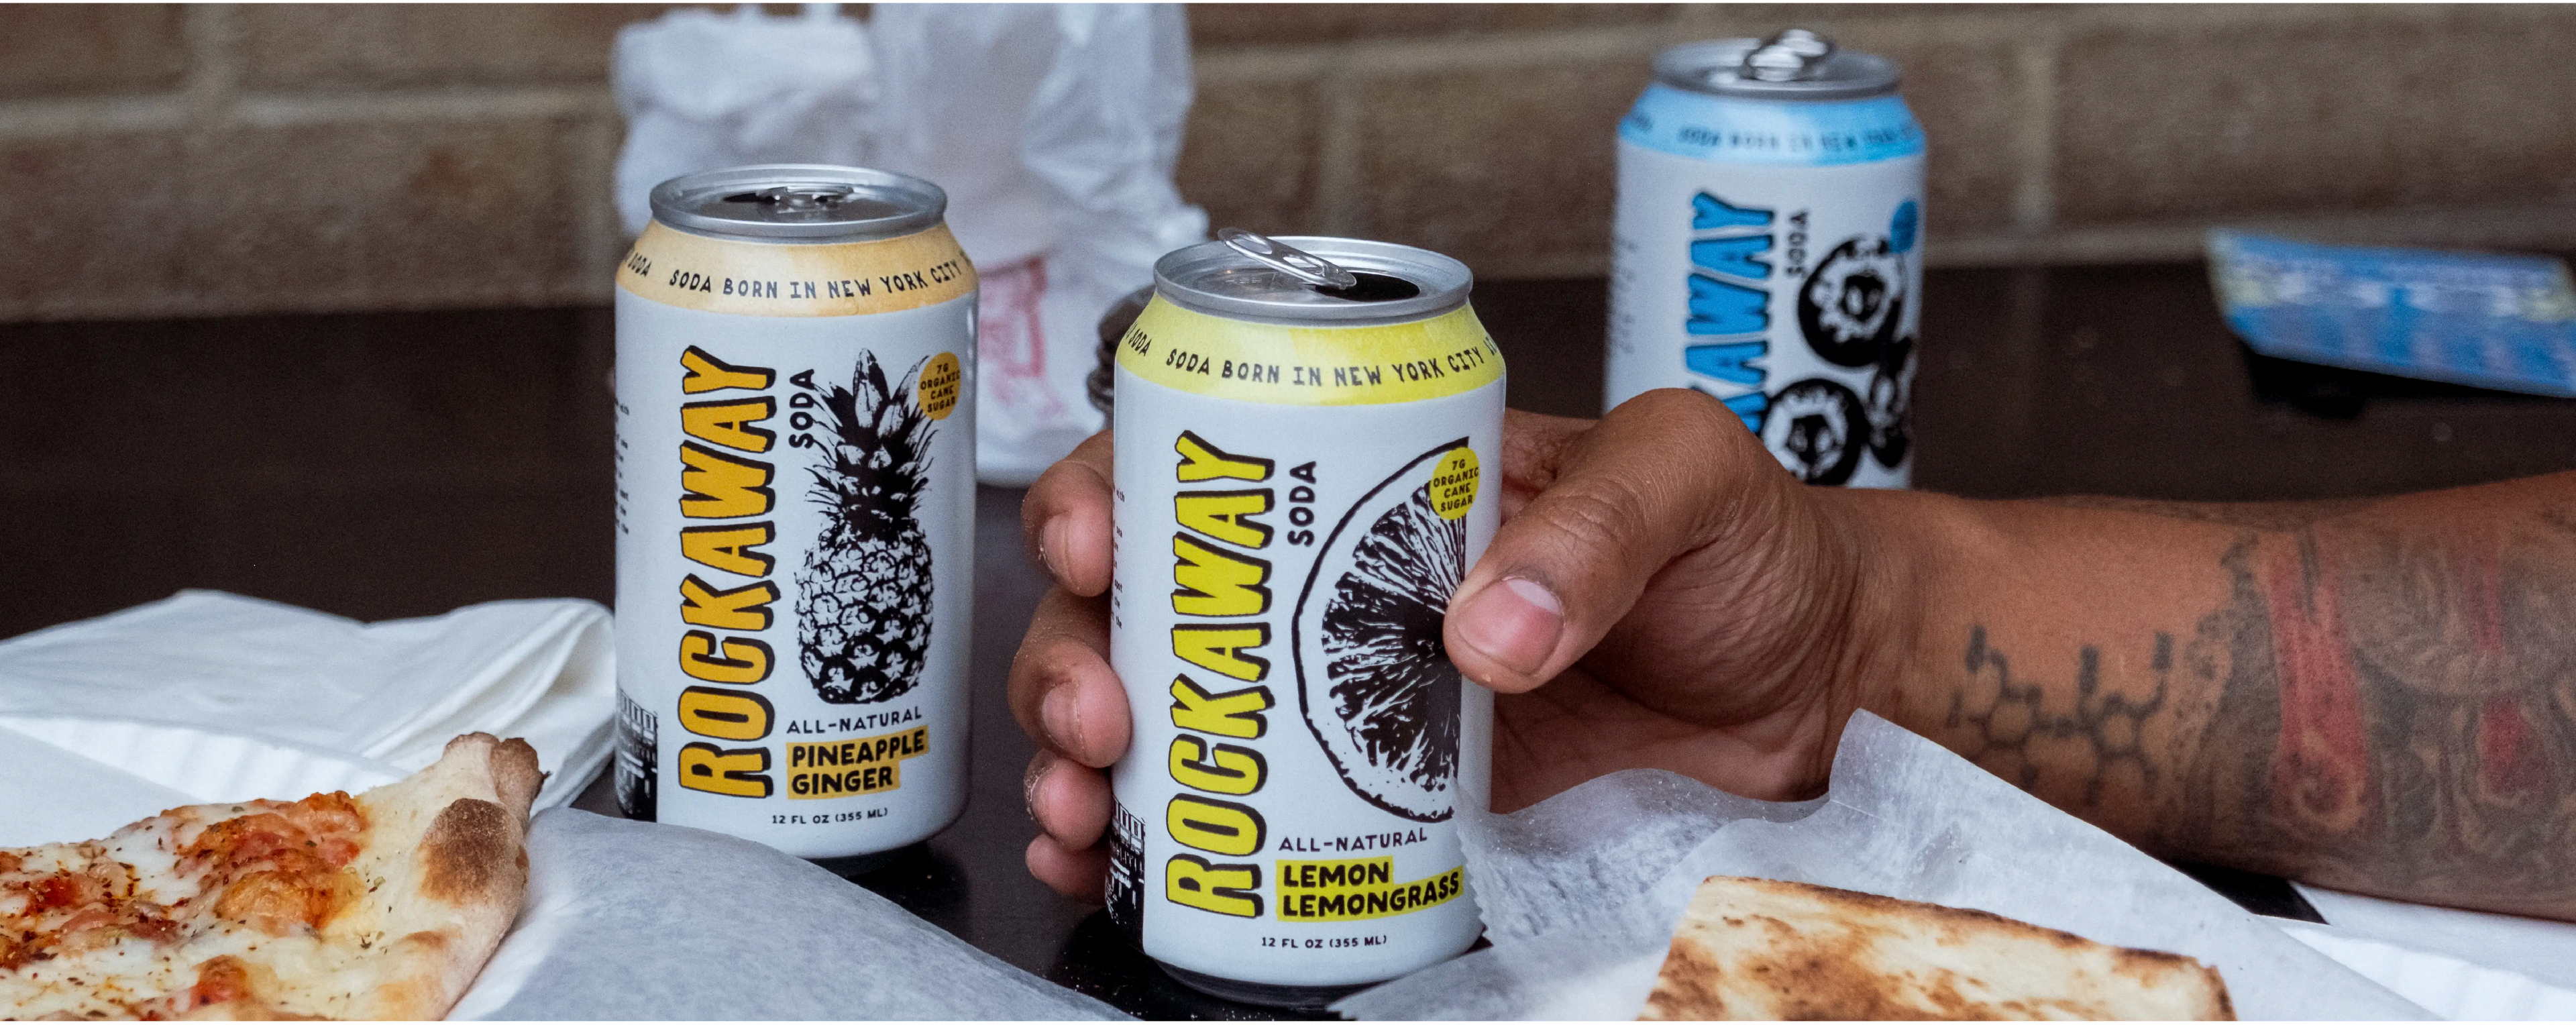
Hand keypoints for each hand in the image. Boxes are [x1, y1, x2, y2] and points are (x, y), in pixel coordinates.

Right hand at [1009, 390, 1902, 900]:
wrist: (1822, 700)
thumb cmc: (1753, 554)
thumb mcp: (1691, 476)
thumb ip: (1602, 523)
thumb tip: (1485, 632)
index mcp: (1375, 485)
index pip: (1199, 464)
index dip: (1111, 494)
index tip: (1098, 544)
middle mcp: (1331, 599)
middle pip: (1142, 610)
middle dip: (1072, 657)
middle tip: (1101, 720)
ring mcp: (1348, 719)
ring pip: (1164, 728)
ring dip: (1087, 771)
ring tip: (1086, 821)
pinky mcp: (1384, 826)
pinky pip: (1244, 840)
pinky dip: (1159, 864)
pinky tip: (1119, 880)